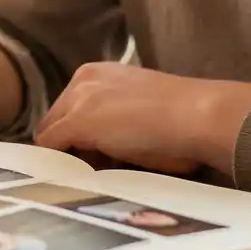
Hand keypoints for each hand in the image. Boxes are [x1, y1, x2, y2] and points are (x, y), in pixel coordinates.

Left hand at [34, 64, 250, 174]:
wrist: (199, 115)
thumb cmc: (183, 118)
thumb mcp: (138, 109)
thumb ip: (113, 119)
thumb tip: (99, 149)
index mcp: (98, 73)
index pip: (68, 109)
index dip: (81, 137)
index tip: (105, 156)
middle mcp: (83, 79)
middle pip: (55, 121)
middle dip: (72, 147)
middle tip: (104, 167)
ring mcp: (78, 99)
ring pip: (51, 136)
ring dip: (70, 156)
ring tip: (103, 171)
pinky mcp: (78, 121)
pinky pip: (51, 148)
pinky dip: (61, 165)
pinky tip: (83, 177)